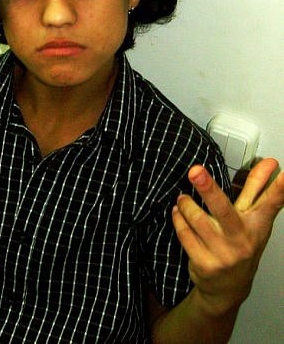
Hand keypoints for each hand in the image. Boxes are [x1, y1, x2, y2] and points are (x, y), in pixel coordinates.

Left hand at [172, 158, 283, 314]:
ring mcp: (224, 254)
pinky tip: (177, 212)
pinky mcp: (205, 264)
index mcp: (257, 224)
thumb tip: (270, 162)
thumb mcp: (252, 218)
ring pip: (198, 221)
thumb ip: (258, 188)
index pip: (271, 203)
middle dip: (209, 189)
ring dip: (186, 204)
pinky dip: (178, 219)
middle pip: (224, 210)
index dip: (279, 189)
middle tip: (195, 171)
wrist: (227, 288)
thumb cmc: (241, 244)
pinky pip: (185, 235)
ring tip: (182, 198)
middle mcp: (242, 240)